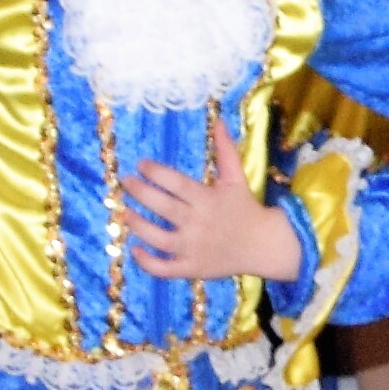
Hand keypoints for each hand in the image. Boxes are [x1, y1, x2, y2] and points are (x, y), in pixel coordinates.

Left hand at [129, 158, 307, 285]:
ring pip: (159, 238)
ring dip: (138, 225)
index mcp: (208, 199)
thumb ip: (226, 151)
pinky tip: (135, 249)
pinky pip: (165, 268)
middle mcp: (199, 223)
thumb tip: (219, 121)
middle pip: (163, 207)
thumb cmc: (246, 209)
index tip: (140, 164)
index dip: (156, 173)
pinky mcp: (192, 268)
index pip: (176, 183)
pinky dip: (148, 262)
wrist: (265, 246)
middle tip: (125, 182)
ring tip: (123, 212)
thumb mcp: (237, 178)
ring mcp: (194, 249)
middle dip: (140, 193)